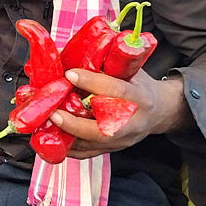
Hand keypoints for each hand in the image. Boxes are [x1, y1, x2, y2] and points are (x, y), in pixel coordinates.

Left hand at [49, 68, 191, 157]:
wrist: (160, 111)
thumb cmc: (138, 85)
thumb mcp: (128, 70)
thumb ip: (102, 63)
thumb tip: (65, 52)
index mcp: (141, 97)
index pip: (117, 90)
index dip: (92, 82)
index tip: (69, 74)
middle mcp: (134, 122)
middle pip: (105, 129)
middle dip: (75, 123)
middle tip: (53, 112)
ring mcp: (124, 140)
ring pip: (93, 144)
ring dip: (66, 136)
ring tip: (45, 124)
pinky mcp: (113, 150)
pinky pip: (87, 153)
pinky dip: (67, 148)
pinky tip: (50, 137)